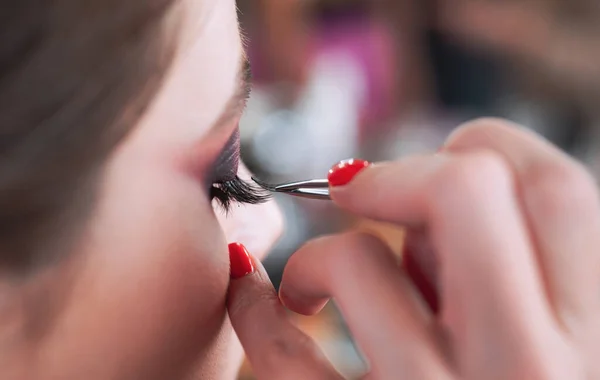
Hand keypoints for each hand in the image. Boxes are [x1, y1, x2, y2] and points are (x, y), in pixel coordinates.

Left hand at [228, 118, 599, 378]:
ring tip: (315, 286)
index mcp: (594, 343)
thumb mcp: (541, 345)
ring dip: (320, 258)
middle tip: (362, 192)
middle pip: (466, 190)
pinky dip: (252, 307)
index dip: (489, 147)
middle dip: (404, 172)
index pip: (557, 190)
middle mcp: (531, 376)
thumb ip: (502, 272)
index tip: (443, 156)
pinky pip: (279, 351)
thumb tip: (421, 192)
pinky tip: (252, 294)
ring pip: (356, 262)